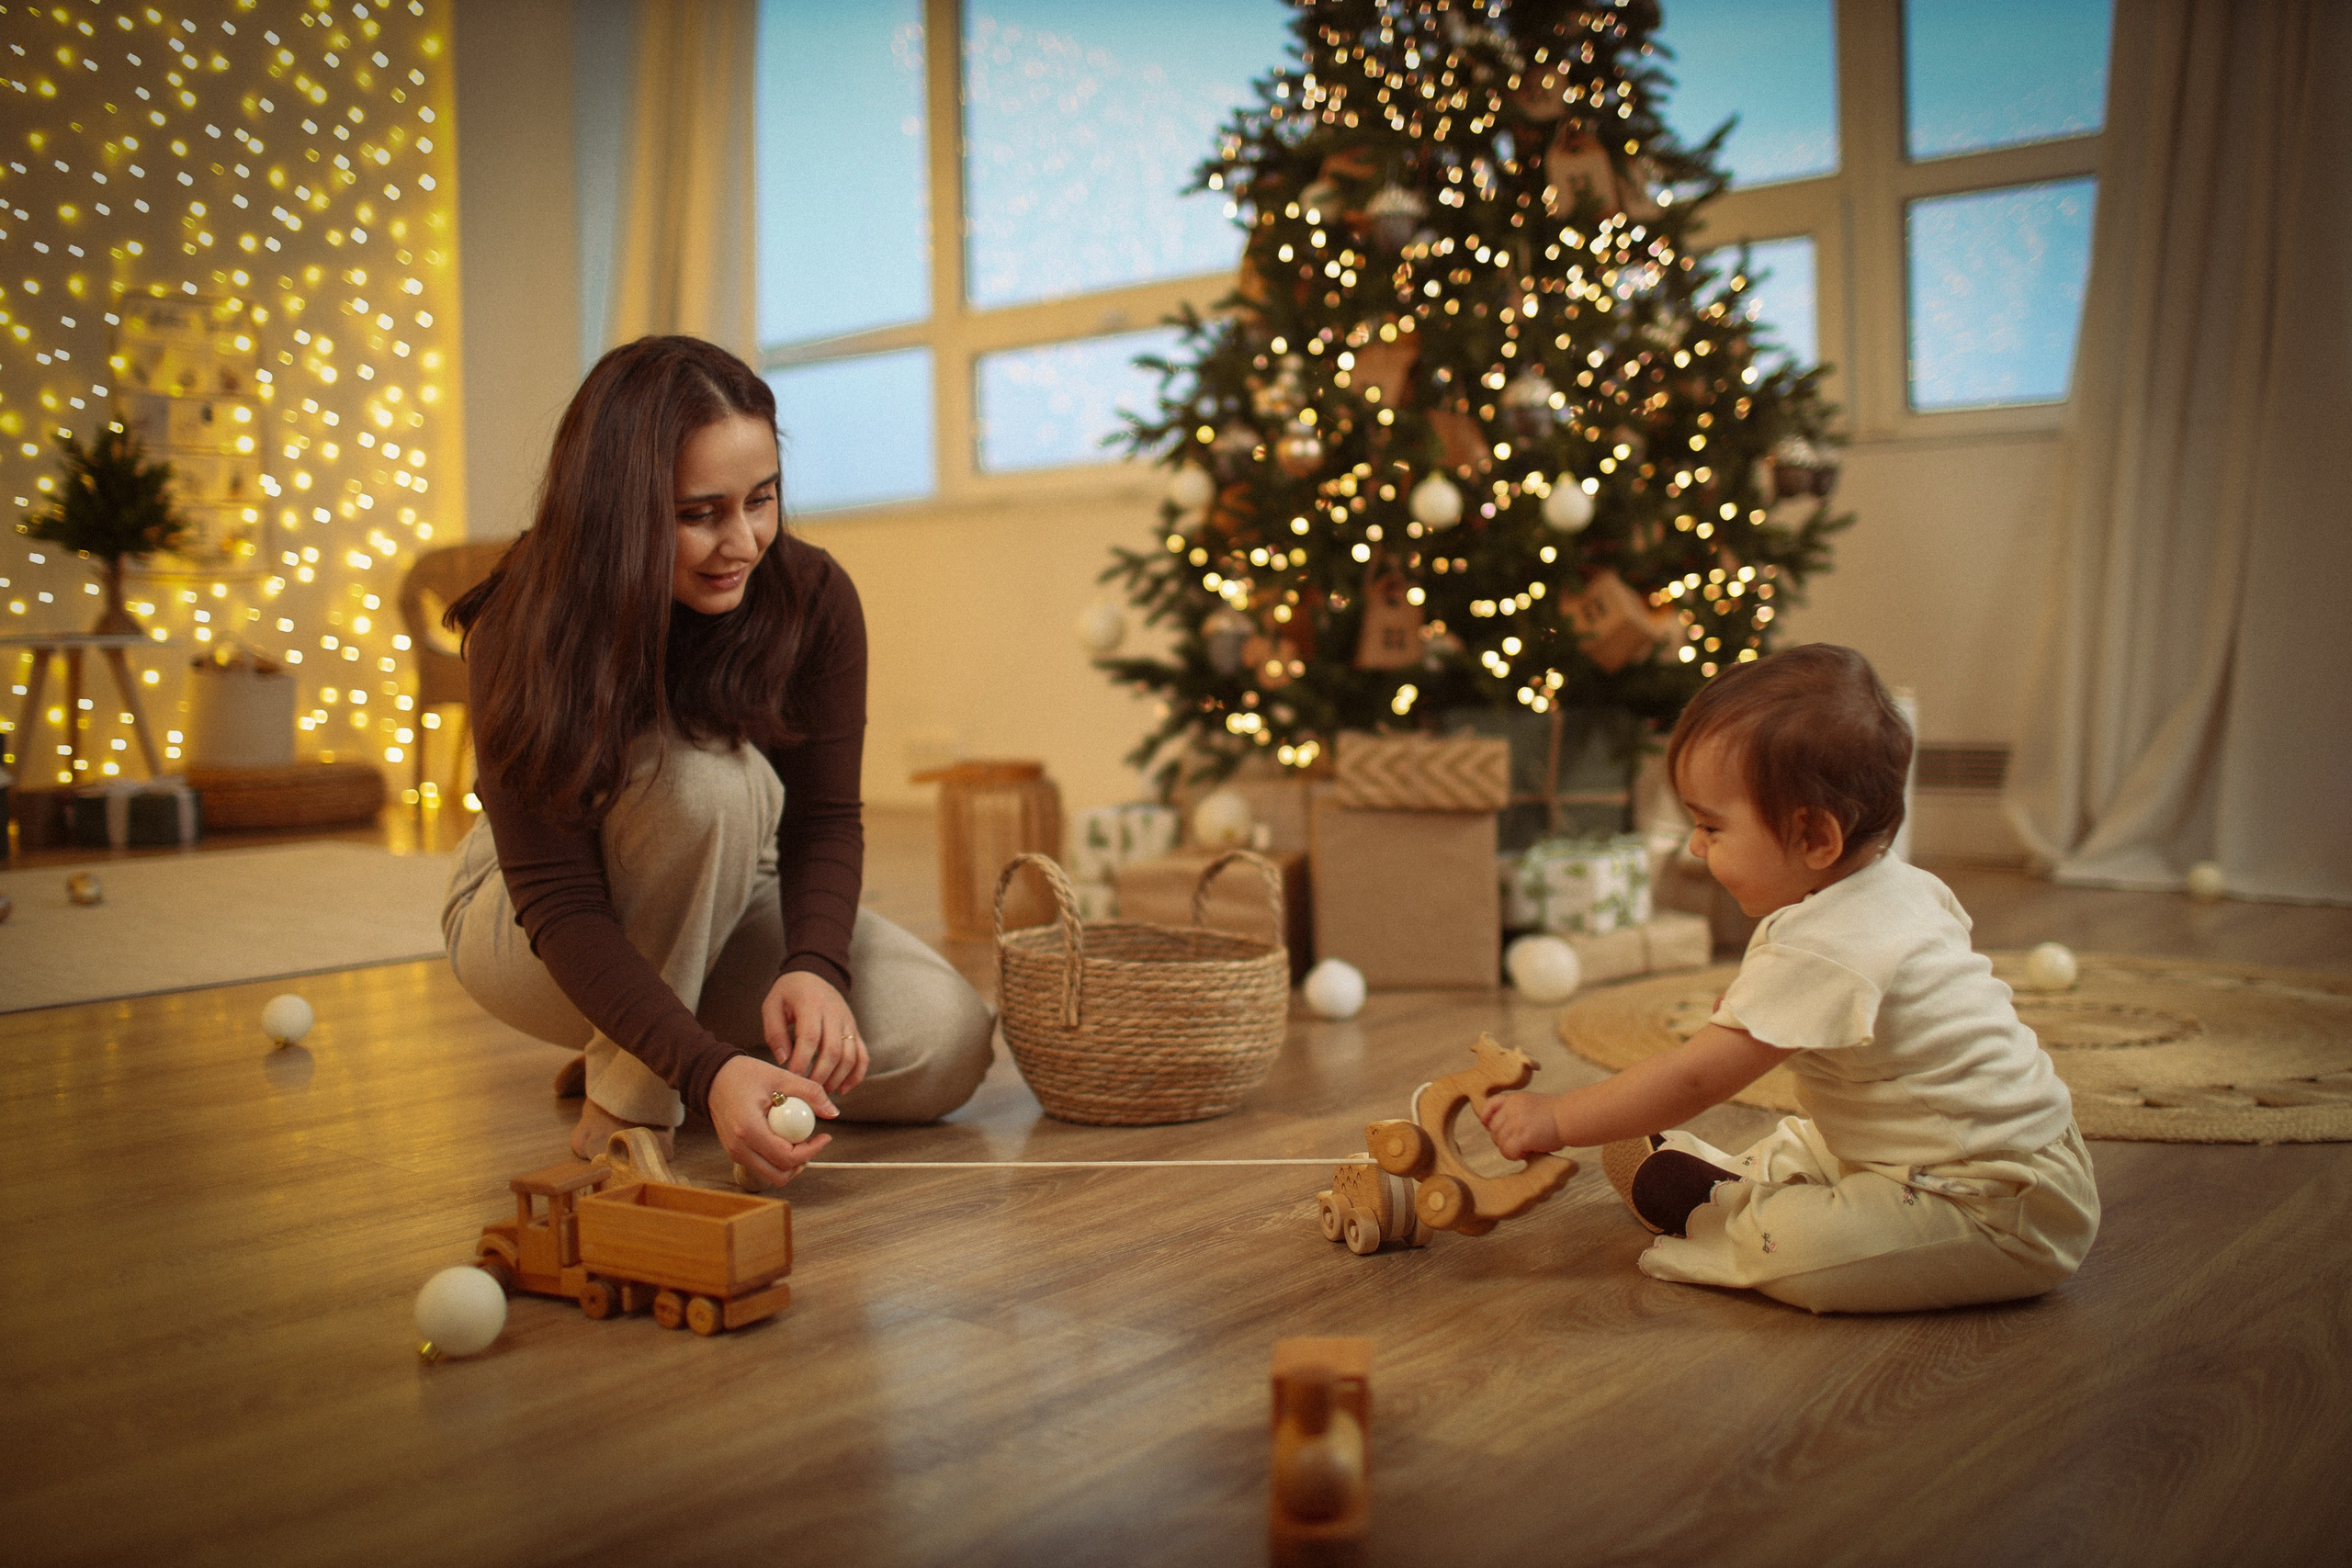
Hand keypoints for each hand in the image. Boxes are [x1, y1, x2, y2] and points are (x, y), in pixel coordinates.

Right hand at [709, 1053, 837, 1187]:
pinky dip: (777, 1158)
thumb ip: (810, 1093)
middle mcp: (738, 1147)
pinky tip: (783, 1136)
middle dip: (802, 1162)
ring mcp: (734, 1153)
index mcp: (748, 1129)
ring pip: (771, 1175)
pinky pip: (762, 1166)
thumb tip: (833, 1112)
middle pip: (779, 1175)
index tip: (824, 1136)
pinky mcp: (735, 1153)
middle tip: (812, 1141)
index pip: (786, 1157)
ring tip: (799, 1138)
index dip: (811, 1151)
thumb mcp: (781, 1077)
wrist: (712, 1077)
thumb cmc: (743, 1075)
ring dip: (790, 1163)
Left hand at [761, 971, 868, 1095]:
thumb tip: (783, 1060)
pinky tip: (843, 1089)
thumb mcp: (772, 1005)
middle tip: (806, 1089)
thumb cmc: (790, 992)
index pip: (810, 1037)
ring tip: (822, 1091)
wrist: (815, 974)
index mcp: (811, 1004)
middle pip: (832, 1050)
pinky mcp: (854, 1030)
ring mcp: (848, 1022)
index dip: (802, 1060)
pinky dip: (856, 1075)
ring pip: (850, 1055)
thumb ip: (774, 1032)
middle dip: (819, 1075)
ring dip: (837, 1078)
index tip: (793, 1077)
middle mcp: (834, 1013)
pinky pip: (862, 1055)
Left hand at [1479, 1090, 1567, 1162]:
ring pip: (1499, 1142)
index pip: (1489, 1105)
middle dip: (1502, 1138)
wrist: (1571, 1117)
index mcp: (1514, 1099)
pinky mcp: (1522, 1137)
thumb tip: (1503, 1129)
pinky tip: (1526, 1153)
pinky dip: (1515, 1155)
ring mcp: (1516, 1122)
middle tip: (1518, 1143)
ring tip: (1525, 1148)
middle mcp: (1512, 1109)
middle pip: (1493, 1129)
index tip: (1488, 1127)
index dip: (1486, 1118)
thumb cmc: (1558, 1114)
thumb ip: (1517, 1111)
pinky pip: (1507, 1151)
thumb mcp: (1532, 1103)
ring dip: (1510, 1148)